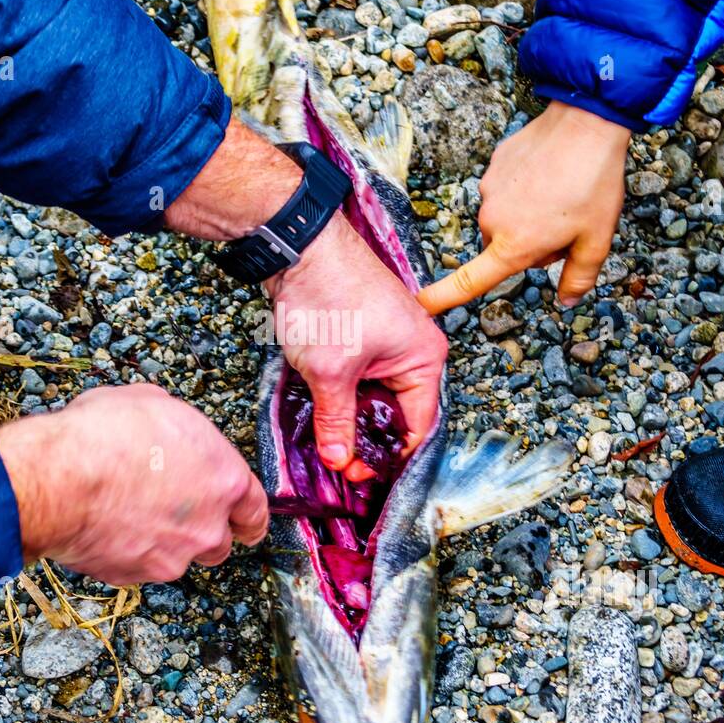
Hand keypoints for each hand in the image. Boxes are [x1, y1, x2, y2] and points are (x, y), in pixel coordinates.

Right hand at [0, 386, 267, 583]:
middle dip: (201, 529)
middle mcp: (207, 525)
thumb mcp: (152, 403)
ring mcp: (172, 557)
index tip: (245, 522)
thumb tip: (168, 431)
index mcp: (224, 479)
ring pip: (179, 557)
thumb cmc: (104, 436)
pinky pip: (139, 566)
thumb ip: (178, 428)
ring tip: (131, 515)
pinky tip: (107, 526)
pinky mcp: (134, 576)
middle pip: (220, 541)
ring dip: (164, 543)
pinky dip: (128, 552)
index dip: (248, 516)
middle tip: (173, 510)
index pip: (255, 510)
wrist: (59, 480)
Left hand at [267, 211, 447, 477]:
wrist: (298, 245)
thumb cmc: (327, 297)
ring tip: (328, 440)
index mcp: (424, 357)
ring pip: (376, 395)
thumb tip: (340, 460)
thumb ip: (337, 422)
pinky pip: (361, 375)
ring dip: (353, 417)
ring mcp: (390, 338)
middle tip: (340, 463)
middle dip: (369, 440)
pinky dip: (344, 394)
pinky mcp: (364, 331)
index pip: (417, 426)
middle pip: (397, 412)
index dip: (388, 457)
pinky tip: (323, 410)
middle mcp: (415, 347)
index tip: (359, 477)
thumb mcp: (330, 372)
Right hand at [419, 102, 629, 313]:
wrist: (586, 123)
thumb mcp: (597, 241)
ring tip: (562, 194)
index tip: (421, 305)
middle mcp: (492, 220)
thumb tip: (566, 302)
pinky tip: (551, 174)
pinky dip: (525, 187)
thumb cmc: (593, 185)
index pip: (469, 281)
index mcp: (513, 246)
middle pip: (501, 246)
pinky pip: (506, 189)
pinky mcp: (494, 166)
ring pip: (505, 217)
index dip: (441, 296)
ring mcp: (490, 190)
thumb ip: (578, 278)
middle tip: (565, 224)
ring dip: (527, 214)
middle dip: (528, 243)